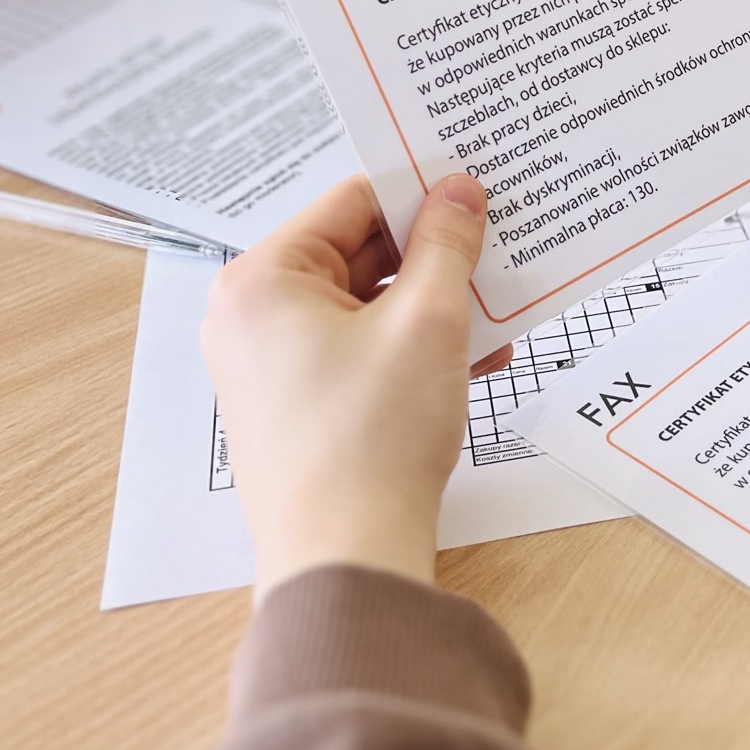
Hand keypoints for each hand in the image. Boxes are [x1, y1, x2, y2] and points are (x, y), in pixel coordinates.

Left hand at [202, 174, 509, 599]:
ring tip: (498, 309)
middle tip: (497, 247)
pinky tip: (476, 357)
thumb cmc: (371, 439)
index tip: (476, 190)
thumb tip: (457, 191)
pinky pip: (360, 351)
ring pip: (365, 306)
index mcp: (261, 280)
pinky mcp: (296, 407)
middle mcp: (252, 317)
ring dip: (432, 306)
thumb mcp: (426, 322)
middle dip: (433, 256)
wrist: (345, 559)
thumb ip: (446, 245)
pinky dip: (412, 348)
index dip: (419, 193)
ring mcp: (270, 366)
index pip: (351, 203)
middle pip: (358, 255)